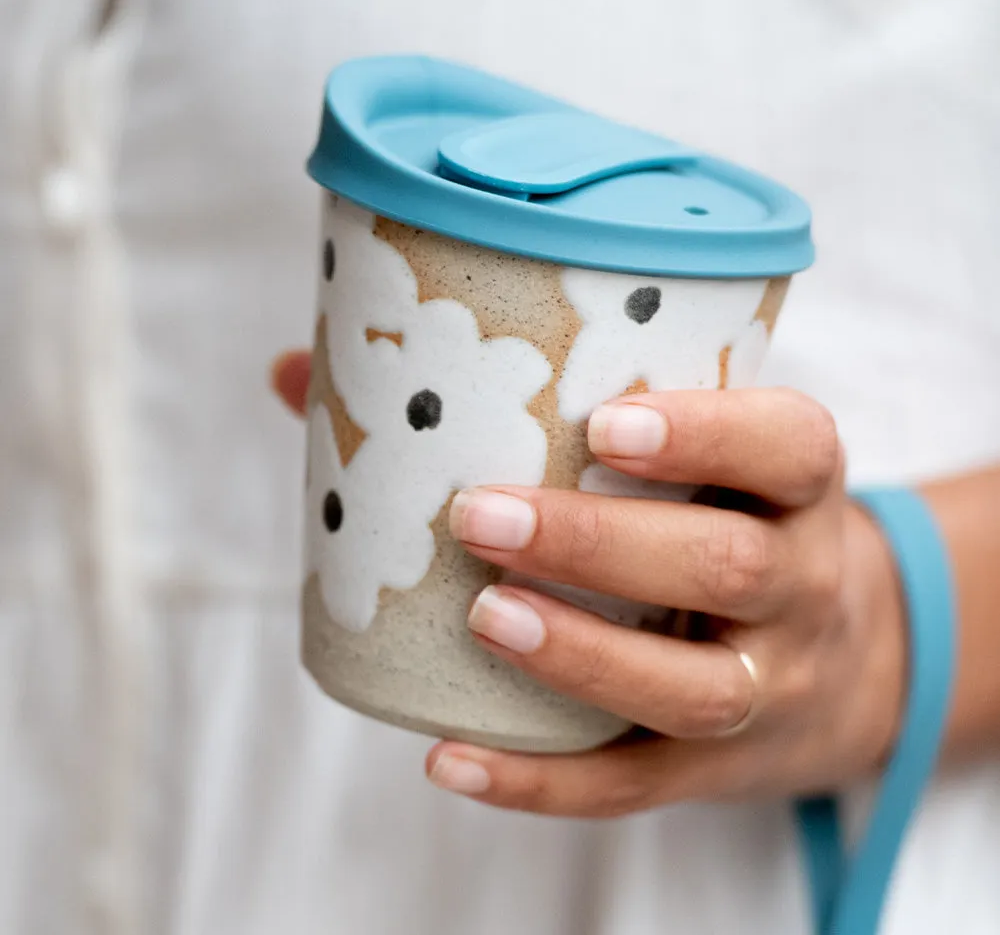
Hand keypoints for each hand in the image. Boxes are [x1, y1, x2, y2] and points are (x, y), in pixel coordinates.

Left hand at [273, 351, 906, 817]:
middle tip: (482, 517)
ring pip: (693, 688)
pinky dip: (539, 782)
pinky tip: (449, 758)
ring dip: (582, 656)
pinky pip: (635, 785)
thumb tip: (305, 371)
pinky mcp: (717, 769)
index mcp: (796, 488)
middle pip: (729, 566)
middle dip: (601, 544)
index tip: (603, 423)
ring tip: (484, 617)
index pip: (786, 447)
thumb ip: (532, 400)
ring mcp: (770, 686)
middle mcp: (802, 586)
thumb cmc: (725, 520)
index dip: (708, 434)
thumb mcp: (693, 455)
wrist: (845, 664)